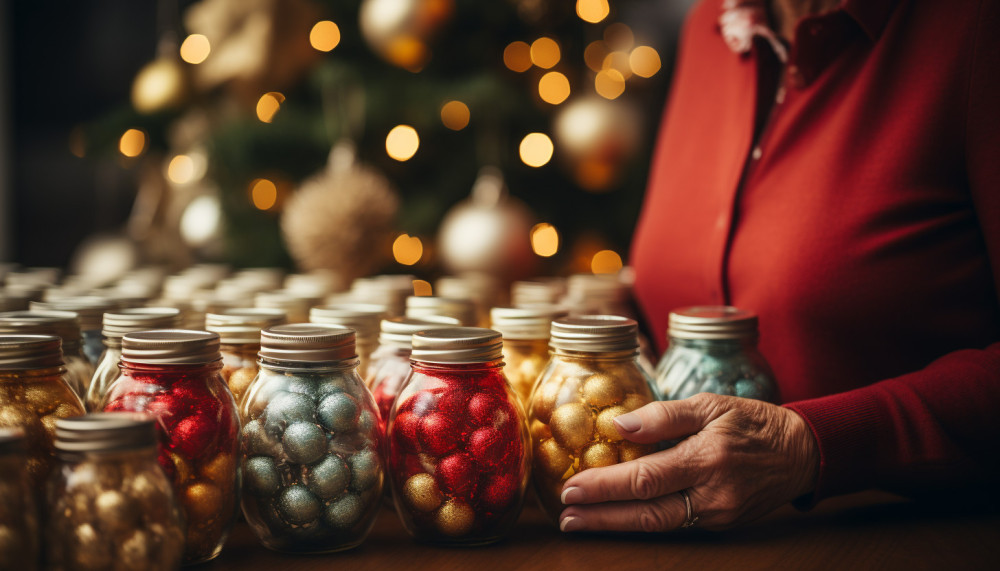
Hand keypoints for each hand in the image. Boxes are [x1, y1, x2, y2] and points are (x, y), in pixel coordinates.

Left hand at [558, 392, 818, 531]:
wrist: (802, 453)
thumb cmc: (753, 422)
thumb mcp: (711, 404)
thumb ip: (664, 416)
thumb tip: (618, 425)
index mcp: (707, 458)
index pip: (645, 478)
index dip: (605, 485)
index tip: (571, 486)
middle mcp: (711, 493)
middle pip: (646, 512)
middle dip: (601, 516)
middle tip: (565, 515)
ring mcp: (717, 514)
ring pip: (658, 525)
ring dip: (614, 525)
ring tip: (579, 522)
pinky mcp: (720, 524)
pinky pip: (674, 524)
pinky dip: (641, 522)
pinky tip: (615, 516)